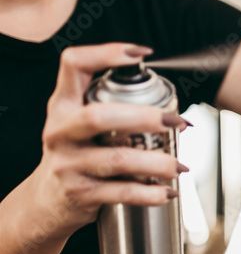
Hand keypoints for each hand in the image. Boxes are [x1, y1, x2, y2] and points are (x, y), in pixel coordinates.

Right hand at [28, 43, 188, 240]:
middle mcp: (60, 131)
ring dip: (156, 162)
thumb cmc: (77, 153)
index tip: (140, 54)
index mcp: (63, 105)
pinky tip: (167, 192)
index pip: (73, 65)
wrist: (47, 200)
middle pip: (99, 116)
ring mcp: (67, 163)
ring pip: (117, 159)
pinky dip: (149, 193)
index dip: (105, 54)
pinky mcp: (79, 193)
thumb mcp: (80, 124)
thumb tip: (173, 109)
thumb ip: (113, 108)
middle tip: (176, 121)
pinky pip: (120, 192)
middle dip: (144, 117)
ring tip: (179, 166)